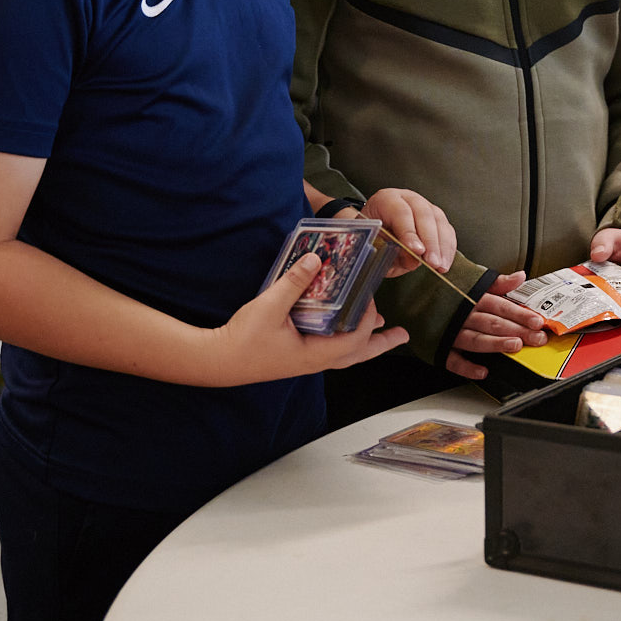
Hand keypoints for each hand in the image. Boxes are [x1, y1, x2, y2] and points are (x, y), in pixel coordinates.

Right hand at [203, 253, 407, 386]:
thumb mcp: (269, 306)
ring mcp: (307, 362)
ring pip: (346, 355)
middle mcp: (316, 361)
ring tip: (383, 330)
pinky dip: (345, 340)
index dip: (367, 316)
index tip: (368, 293)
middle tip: (403, 334)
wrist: (217, 362)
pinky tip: (341, 327)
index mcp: (316, 354)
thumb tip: (316, 259)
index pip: (356, 337)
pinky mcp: (297, 357)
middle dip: (382, 343)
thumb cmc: (242, 340)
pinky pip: (331, 351)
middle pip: (359, 354)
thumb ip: (293, 283)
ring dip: (366, 342)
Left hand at [360, 188, 455, 274]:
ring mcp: (425, 206)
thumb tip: (413, 260)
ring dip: (442, 247)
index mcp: (386, 200)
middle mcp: (408, 199)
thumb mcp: (375, 247)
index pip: (401, 212)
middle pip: (424, 215)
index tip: (416, 251)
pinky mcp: (437, 219)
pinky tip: (445, 264)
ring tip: (440, 267)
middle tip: (431, 262)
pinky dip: (448, 249)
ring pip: (439, 222)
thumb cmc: (372, 239)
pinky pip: (447, 232)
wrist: (376, 236)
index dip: (409, 232)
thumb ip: (390, 251)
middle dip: (430, 242)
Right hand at [445, 271, 548, 381]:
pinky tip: (482, 371)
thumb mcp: (472, 279)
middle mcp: (463, 313)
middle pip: (493, 323)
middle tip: (536, 338)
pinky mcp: (439, 345)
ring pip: (475, 339)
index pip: (501, 305)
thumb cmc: (446, 288)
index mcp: (473, 296)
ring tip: (514, 346)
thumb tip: (520, 276)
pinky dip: (466, 367)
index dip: (520, 313)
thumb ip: (498, 282)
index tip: (537, 321)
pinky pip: (452, 360)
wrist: (411, 293)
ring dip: (495, 344)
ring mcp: (450, 330)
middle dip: (517, 331)